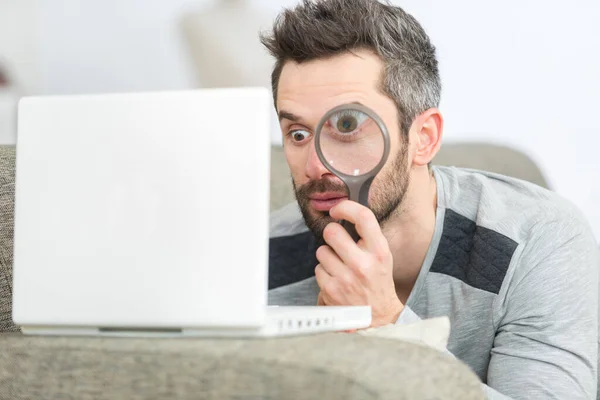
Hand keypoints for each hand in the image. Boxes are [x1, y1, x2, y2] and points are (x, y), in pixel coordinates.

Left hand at [314, 200, 403, 326]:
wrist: (378, 315)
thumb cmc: (377, 280)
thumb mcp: (382, 256)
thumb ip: (366, 236)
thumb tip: (341, 212)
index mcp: (379, 252)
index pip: (363, 218)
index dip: (346, 208)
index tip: (337, 210)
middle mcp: (363, 264)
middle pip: (332, 232)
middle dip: (331, 234)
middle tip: (337, 241)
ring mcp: (345, 279)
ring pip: (321, 251)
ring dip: (327, 256)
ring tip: (340, 266)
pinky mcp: (331, 291)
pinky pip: (318, 269)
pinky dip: (325, 273)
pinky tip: (337, 280)